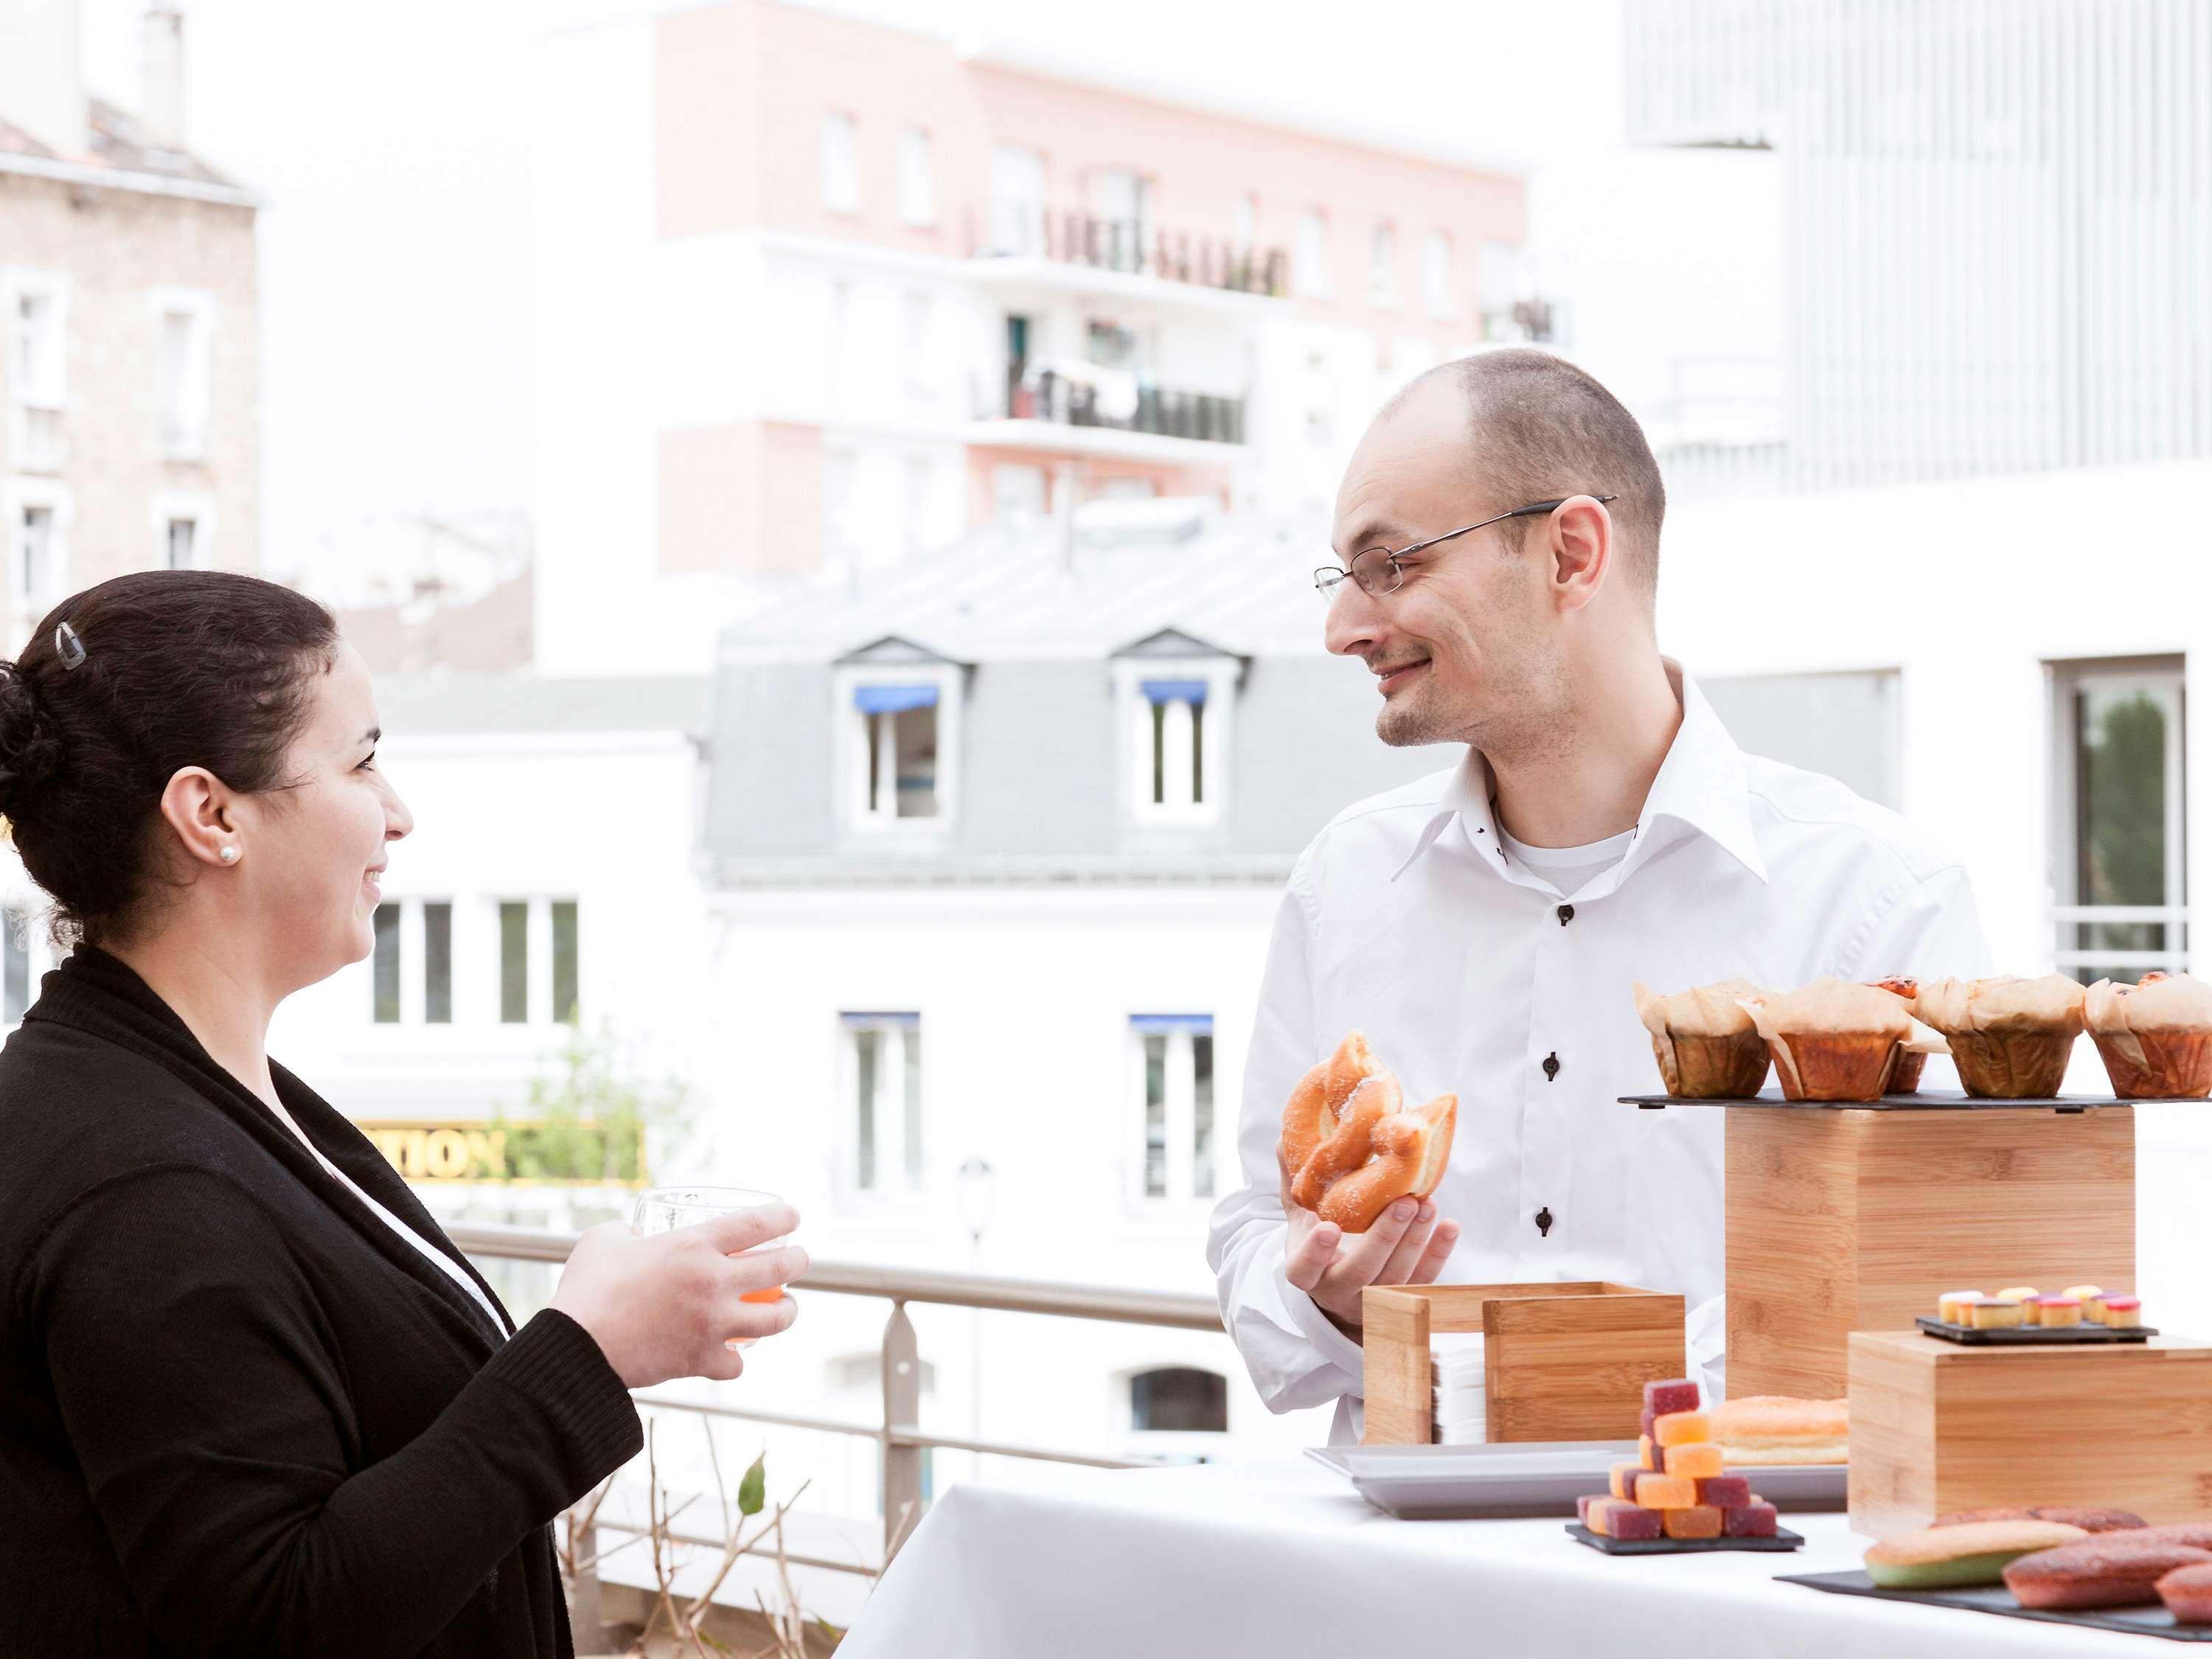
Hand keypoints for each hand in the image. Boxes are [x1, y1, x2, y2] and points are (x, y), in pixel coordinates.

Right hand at [550, 1203, 806, 1387]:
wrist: (575, 1349)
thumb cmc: (586, 1290)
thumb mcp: (604, 1241)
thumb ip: (626, 1233)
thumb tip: (634, 1237)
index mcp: (693, 1245)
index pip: (756, 1223)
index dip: (782, 1216)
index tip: (793, 1217)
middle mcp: (713, 1282)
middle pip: (781, 1267)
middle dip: (798, 1260)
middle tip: (799, 1259)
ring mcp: (712, 1324)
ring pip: (775, 1320)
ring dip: (787, 1312)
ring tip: (786, 1308)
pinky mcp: (702, 1360)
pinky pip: (736, 1364)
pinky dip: (735, 1360)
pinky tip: (732, 1354)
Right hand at [1283, 1195, 1457, 1331]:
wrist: (1339, 1282)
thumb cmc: (1318, 1237)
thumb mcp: (1301, 1213)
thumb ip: (1295, 1180)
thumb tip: (1285, 1138)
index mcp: (1305, 1271)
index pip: (1304, 1269)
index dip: (1315, 1253)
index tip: (1328, 1228)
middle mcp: (1337, 1291)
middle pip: (1360, 1272)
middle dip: (1384, 1237)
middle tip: (1403, 1201)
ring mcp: (1371, 1300)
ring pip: (1395, 1277)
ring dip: (1414, 1240)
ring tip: (1426, 1203)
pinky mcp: (1402, 1298)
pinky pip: (1423, 1281)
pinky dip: (1438, 1254)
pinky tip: (1449, 1226)